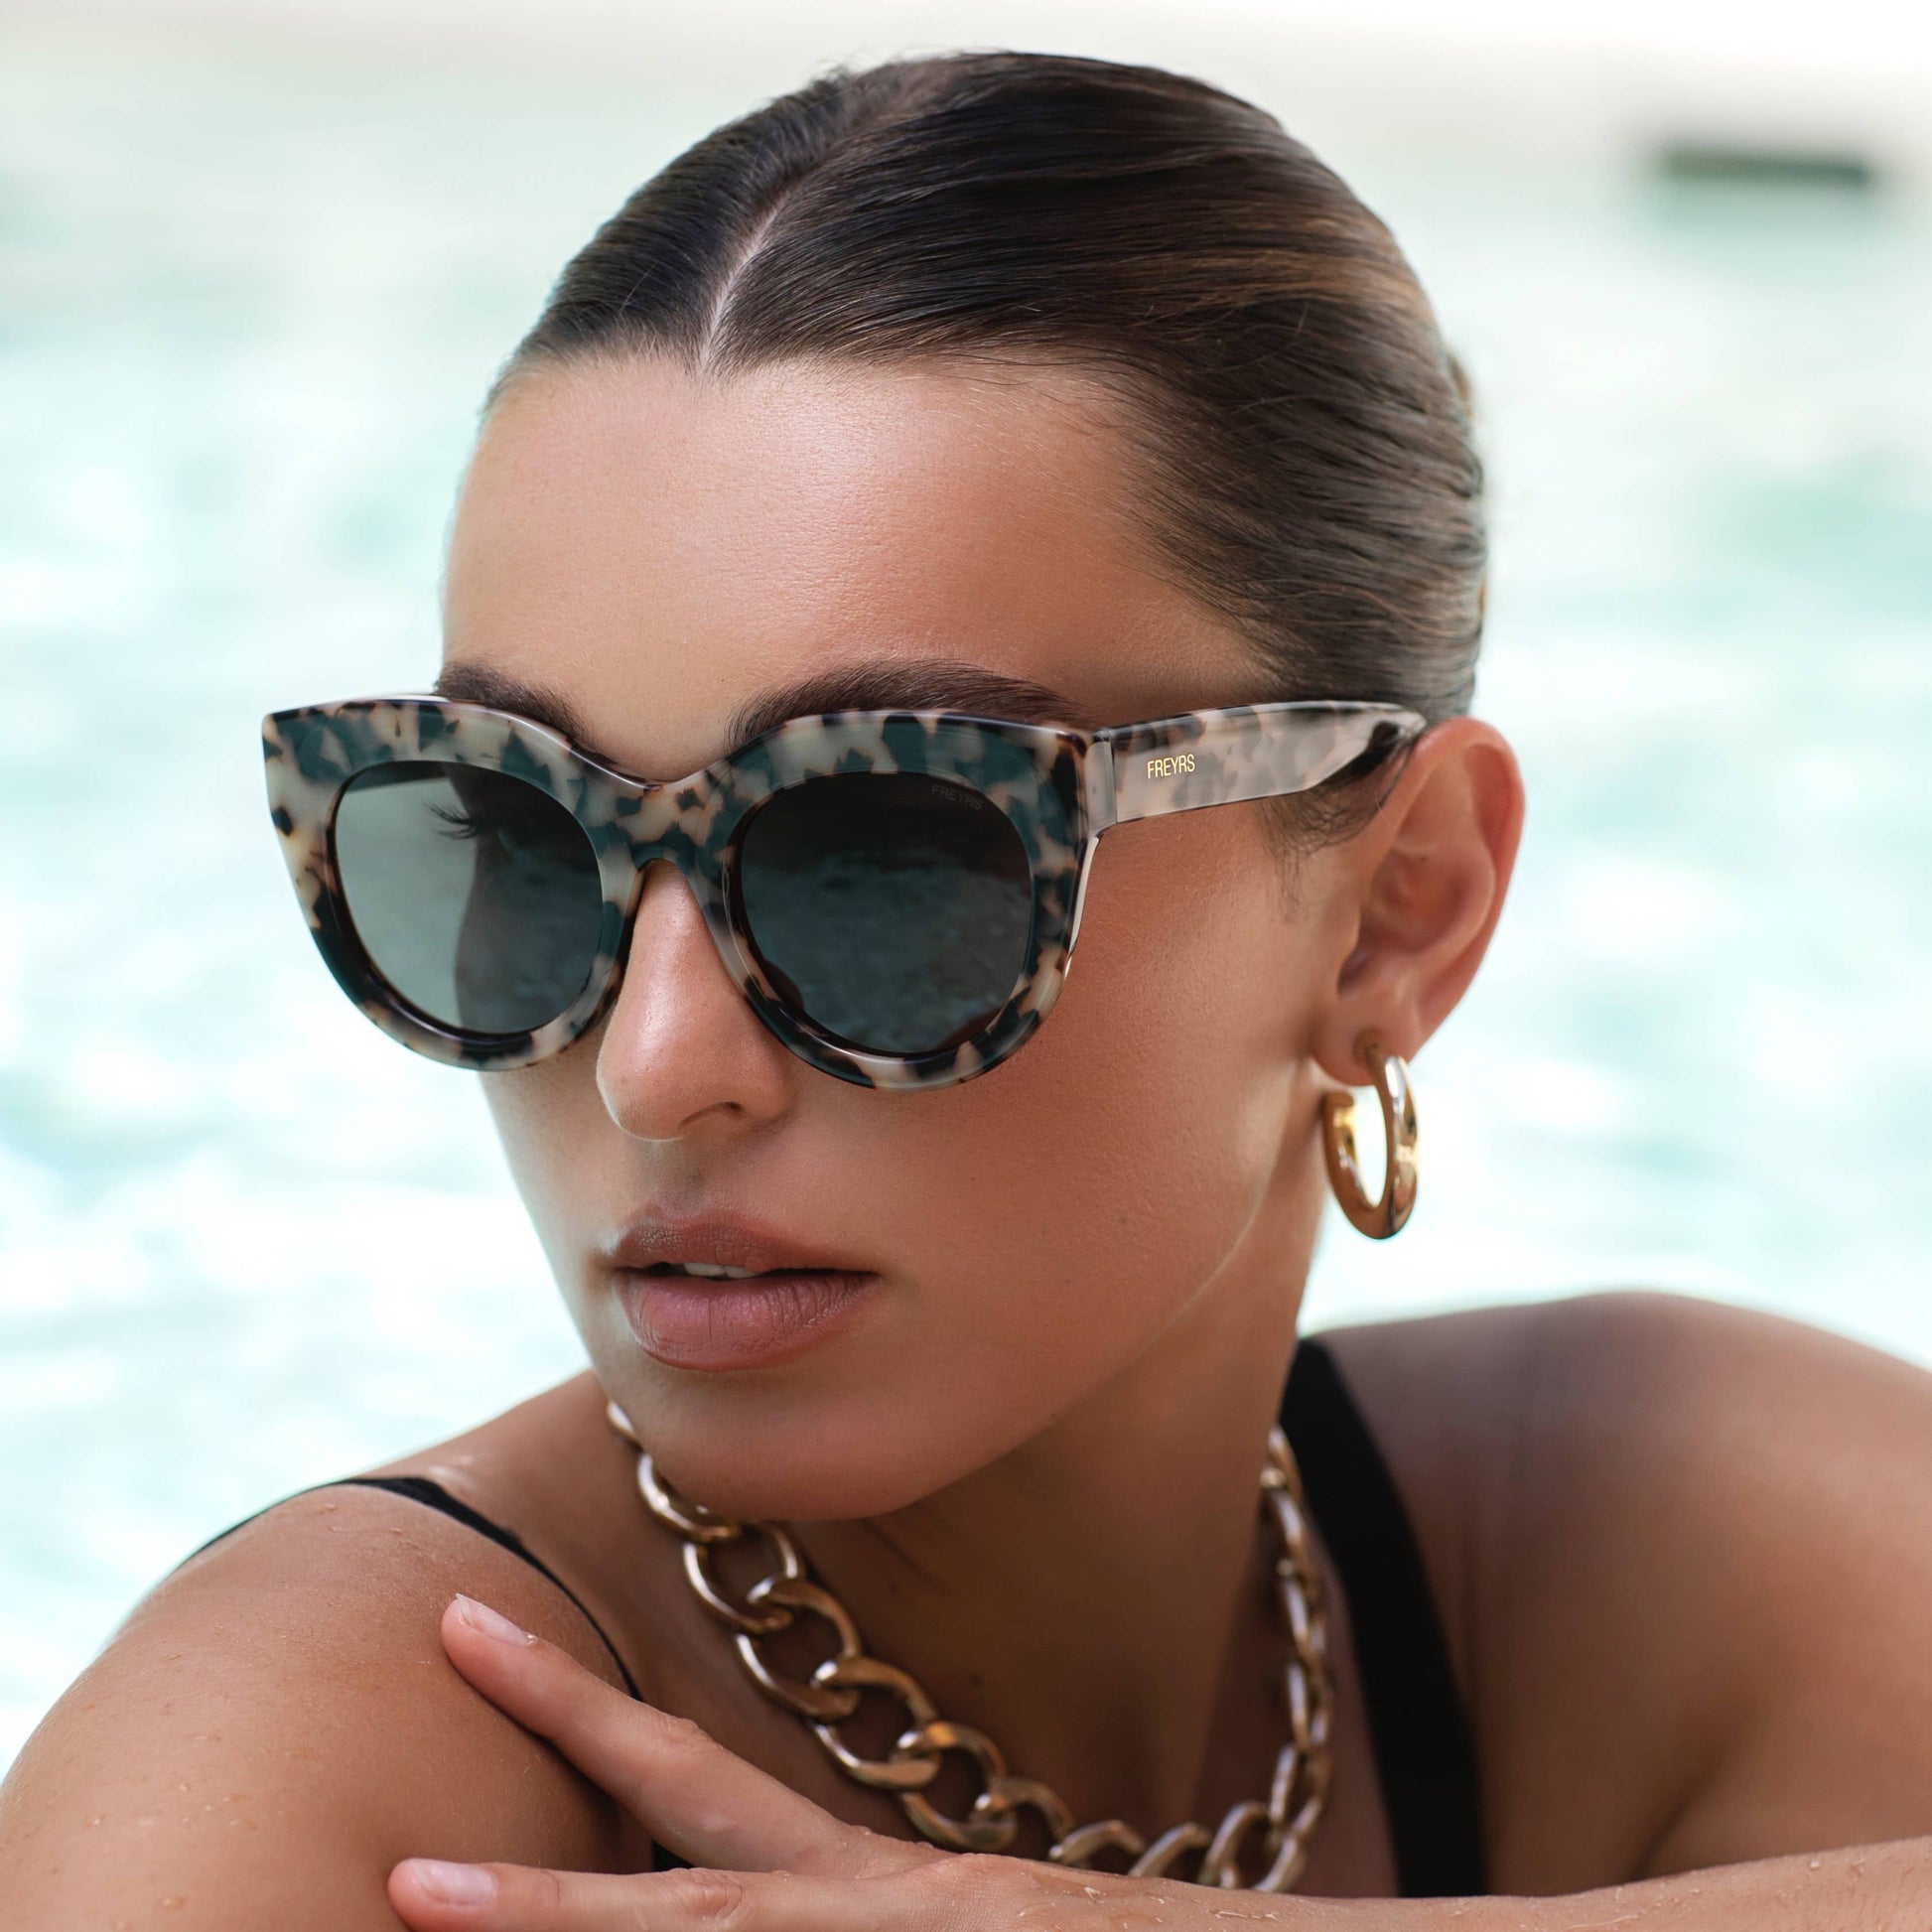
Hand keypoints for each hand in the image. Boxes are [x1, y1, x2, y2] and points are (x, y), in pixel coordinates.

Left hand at [386, 1592, 1300, 1929]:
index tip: (475, 1640)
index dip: (581, 1729)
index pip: (705, 1803)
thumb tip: (761, 1880)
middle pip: (690, 1895)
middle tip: (389, 1862)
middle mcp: (907, 1920)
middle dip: (531, 1890)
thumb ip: (892, 1892)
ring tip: (426, 1903)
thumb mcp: (1000, 1924)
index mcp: (897, 1894)